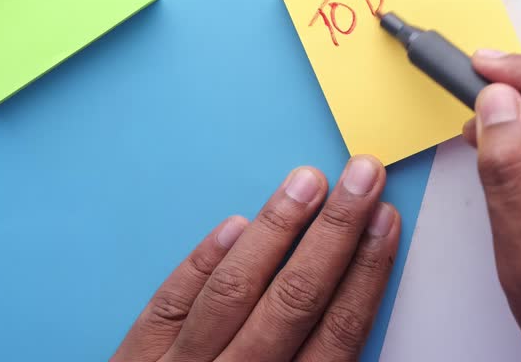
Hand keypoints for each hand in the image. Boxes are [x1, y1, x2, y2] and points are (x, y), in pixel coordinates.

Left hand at [111, 157, 399, 361]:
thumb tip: (351, 299)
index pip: (337, 332)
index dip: (367, 271)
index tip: (387, 220)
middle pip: (294, 300)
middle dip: (335, 232)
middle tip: (362, 176)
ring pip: (233, 291)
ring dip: (275, 230)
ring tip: (306, 181)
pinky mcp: (133, 361)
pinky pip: (170, 302)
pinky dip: (202, 262)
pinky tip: (234, 223)